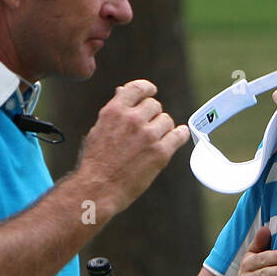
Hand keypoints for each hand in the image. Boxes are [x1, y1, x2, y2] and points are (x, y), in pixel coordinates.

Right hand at [76, 80, 189, 217]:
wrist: (99, 188)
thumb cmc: (96, 161)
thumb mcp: (100, 128)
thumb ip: (115, 110)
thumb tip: (122, 90)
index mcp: (115, 110)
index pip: (138, 88)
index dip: (148, 88)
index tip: (152, 91)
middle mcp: (132, 119)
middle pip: (154, 105)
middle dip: (152, 115)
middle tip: (148, 127)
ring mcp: (148, 135)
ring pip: (166, 120)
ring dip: (163, 128)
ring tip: (155, 140)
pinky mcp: (160, 152)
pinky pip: (179, 135)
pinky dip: (180, 134)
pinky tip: (178, 135)